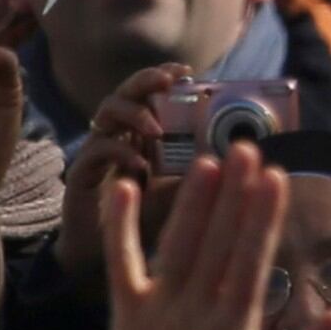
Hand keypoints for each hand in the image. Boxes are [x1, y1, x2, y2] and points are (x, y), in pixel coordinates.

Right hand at [55, 63, 187, 284]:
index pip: (152, 94)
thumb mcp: (187, 192)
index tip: (188, 72)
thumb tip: (248, 158)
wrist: (106, 257)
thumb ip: (208, 173)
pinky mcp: (82, 171)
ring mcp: (98, 150)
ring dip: (134, 114)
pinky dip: (119, 152)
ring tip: (156, 129)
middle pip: (127, 92)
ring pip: (107, 112)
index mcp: (143, 134)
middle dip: (146, 81)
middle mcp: (120, 134)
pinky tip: (140, 166)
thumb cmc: (149, 220)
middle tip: (167, 80)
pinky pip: (97, 150)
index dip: (165, 78)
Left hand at [102, 144, 330, 329]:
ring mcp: (158, 307)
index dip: (262, 215)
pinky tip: (123, 188)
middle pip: (218, 240)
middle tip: (245, 149)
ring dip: (193, 200)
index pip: (251, 258)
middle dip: (234, 192)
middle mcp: (196, 308)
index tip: (273, 178)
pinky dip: (121, 225)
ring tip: (207, 161)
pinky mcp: (126, 311)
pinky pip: (121, 261)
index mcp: (235, 325)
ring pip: (177, 243)